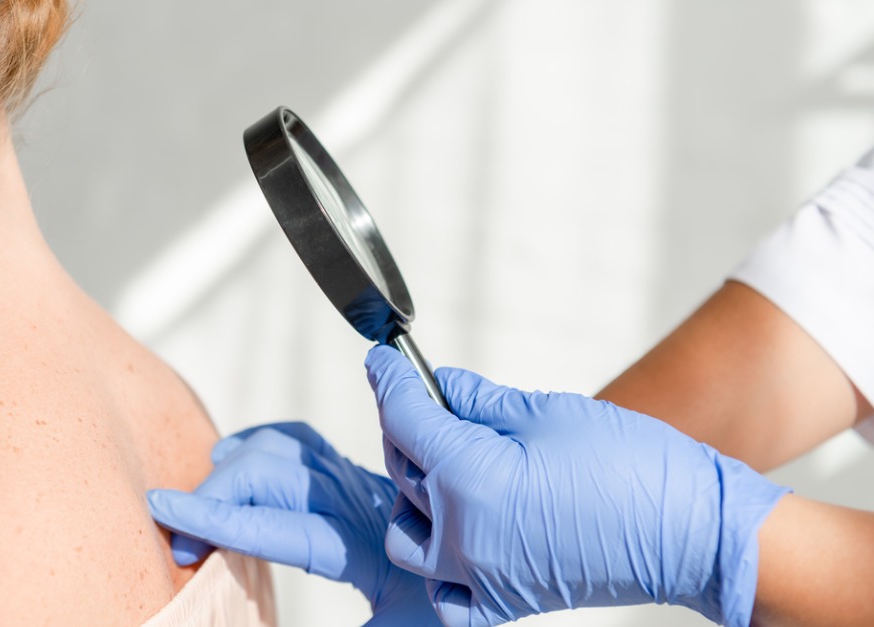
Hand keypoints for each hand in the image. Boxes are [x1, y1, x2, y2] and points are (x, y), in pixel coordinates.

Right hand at [147, 422, 438, 625]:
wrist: (491, 551)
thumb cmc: (446, 599)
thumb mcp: (408, 626)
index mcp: (354, 541)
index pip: (267, 523)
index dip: (210, 517)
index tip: (163, 509)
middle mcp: (348, 498)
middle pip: (263, 476)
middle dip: (210, 499)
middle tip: (177, 536)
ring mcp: (348, 477)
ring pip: (276, 450)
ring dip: (231, 469)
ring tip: (197, 501)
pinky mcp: (348, 470)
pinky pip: (296, 442)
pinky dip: (256, 444)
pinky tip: (234, 456)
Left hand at [365, 346, 789, 626]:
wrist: (692, 533)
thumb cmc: (633, 468)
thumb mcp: (546, 412)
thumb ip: (478, 401)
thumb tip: (440, 385)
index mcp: (470, 481)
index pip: (404, 421)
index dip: (389, 383)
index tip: (382, 362)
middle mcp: (463, 537)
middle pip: (401, 472)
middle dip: (407, 430)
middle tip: (431, 401)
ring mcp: (480, 577)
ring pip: (407, 535)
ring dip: (414, 498)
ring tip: (448, 468)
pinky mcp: (504, 602)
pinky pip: (444, 595)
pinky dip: (438, 569)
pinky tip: (456, 535)